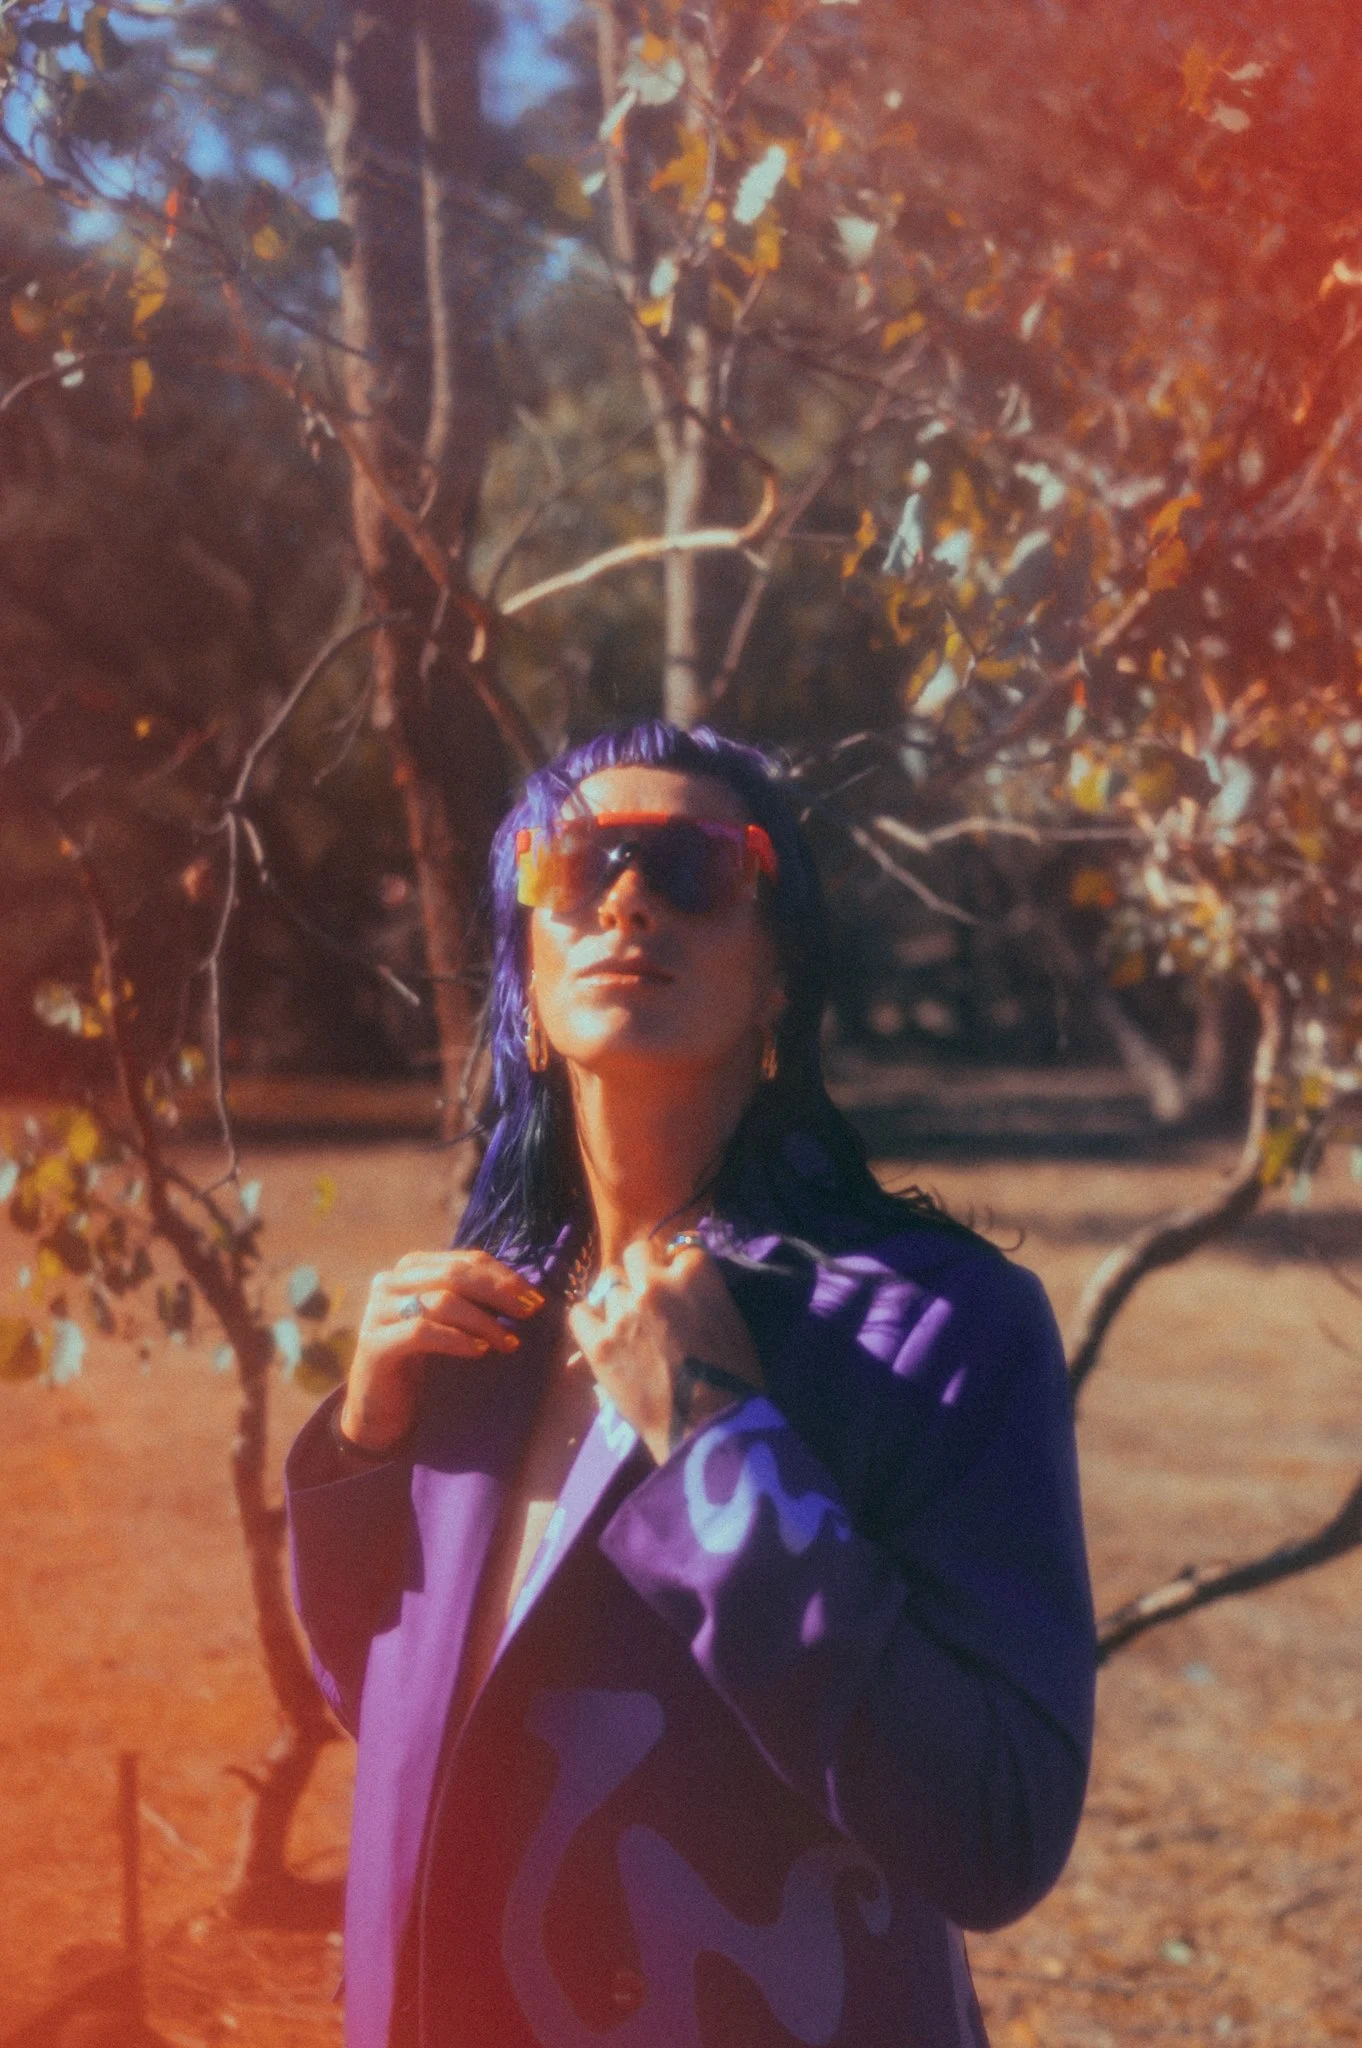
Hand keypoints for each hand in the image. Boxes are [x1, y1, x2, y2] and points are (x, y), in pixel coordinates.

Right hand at [339, 1250, 544, 1451]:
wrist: (382, 1410)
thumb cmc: (421, 1363)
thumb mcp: (450, 1324)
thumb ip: (472, 1301)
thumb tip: (523, 1292)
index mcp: (411, 1269)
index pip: (465, 1260)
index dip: (504, 1276)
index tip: (535, 1298)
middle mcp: (390, 1282)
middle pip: (454, 1274)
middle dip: (498, 1292)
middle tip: (529, 1313)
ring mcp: (378, 1312)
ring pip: (441, 1301)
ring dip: (483, 1321)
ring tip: (509, 1342)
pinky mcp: (374, 1344)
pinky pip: (422, 1332)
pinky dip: (456, 1339)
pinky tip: (479, 1351)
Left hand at [567, 1239, 762, 1464]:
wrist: (711, 1426)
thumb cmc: (736, 1377)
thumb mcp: (731, 1319)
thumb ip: (704, 1293)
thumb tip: (684, 1285)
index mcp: (695, 1272)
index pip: (679, 1247)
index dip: (676, 1266)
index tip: (676, 1283)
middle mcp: (654, 1282)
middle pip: (636, 1253)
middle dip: (641, 1270)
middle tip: (648, 1297)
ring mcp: (622, 1311)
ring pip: (607, 1283)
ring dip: (618, 1298)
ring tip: (625, 1322)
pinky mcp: (598, 1343)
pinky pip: (579, 1313)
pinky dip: (588, 1320)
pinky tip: (599, 1334)